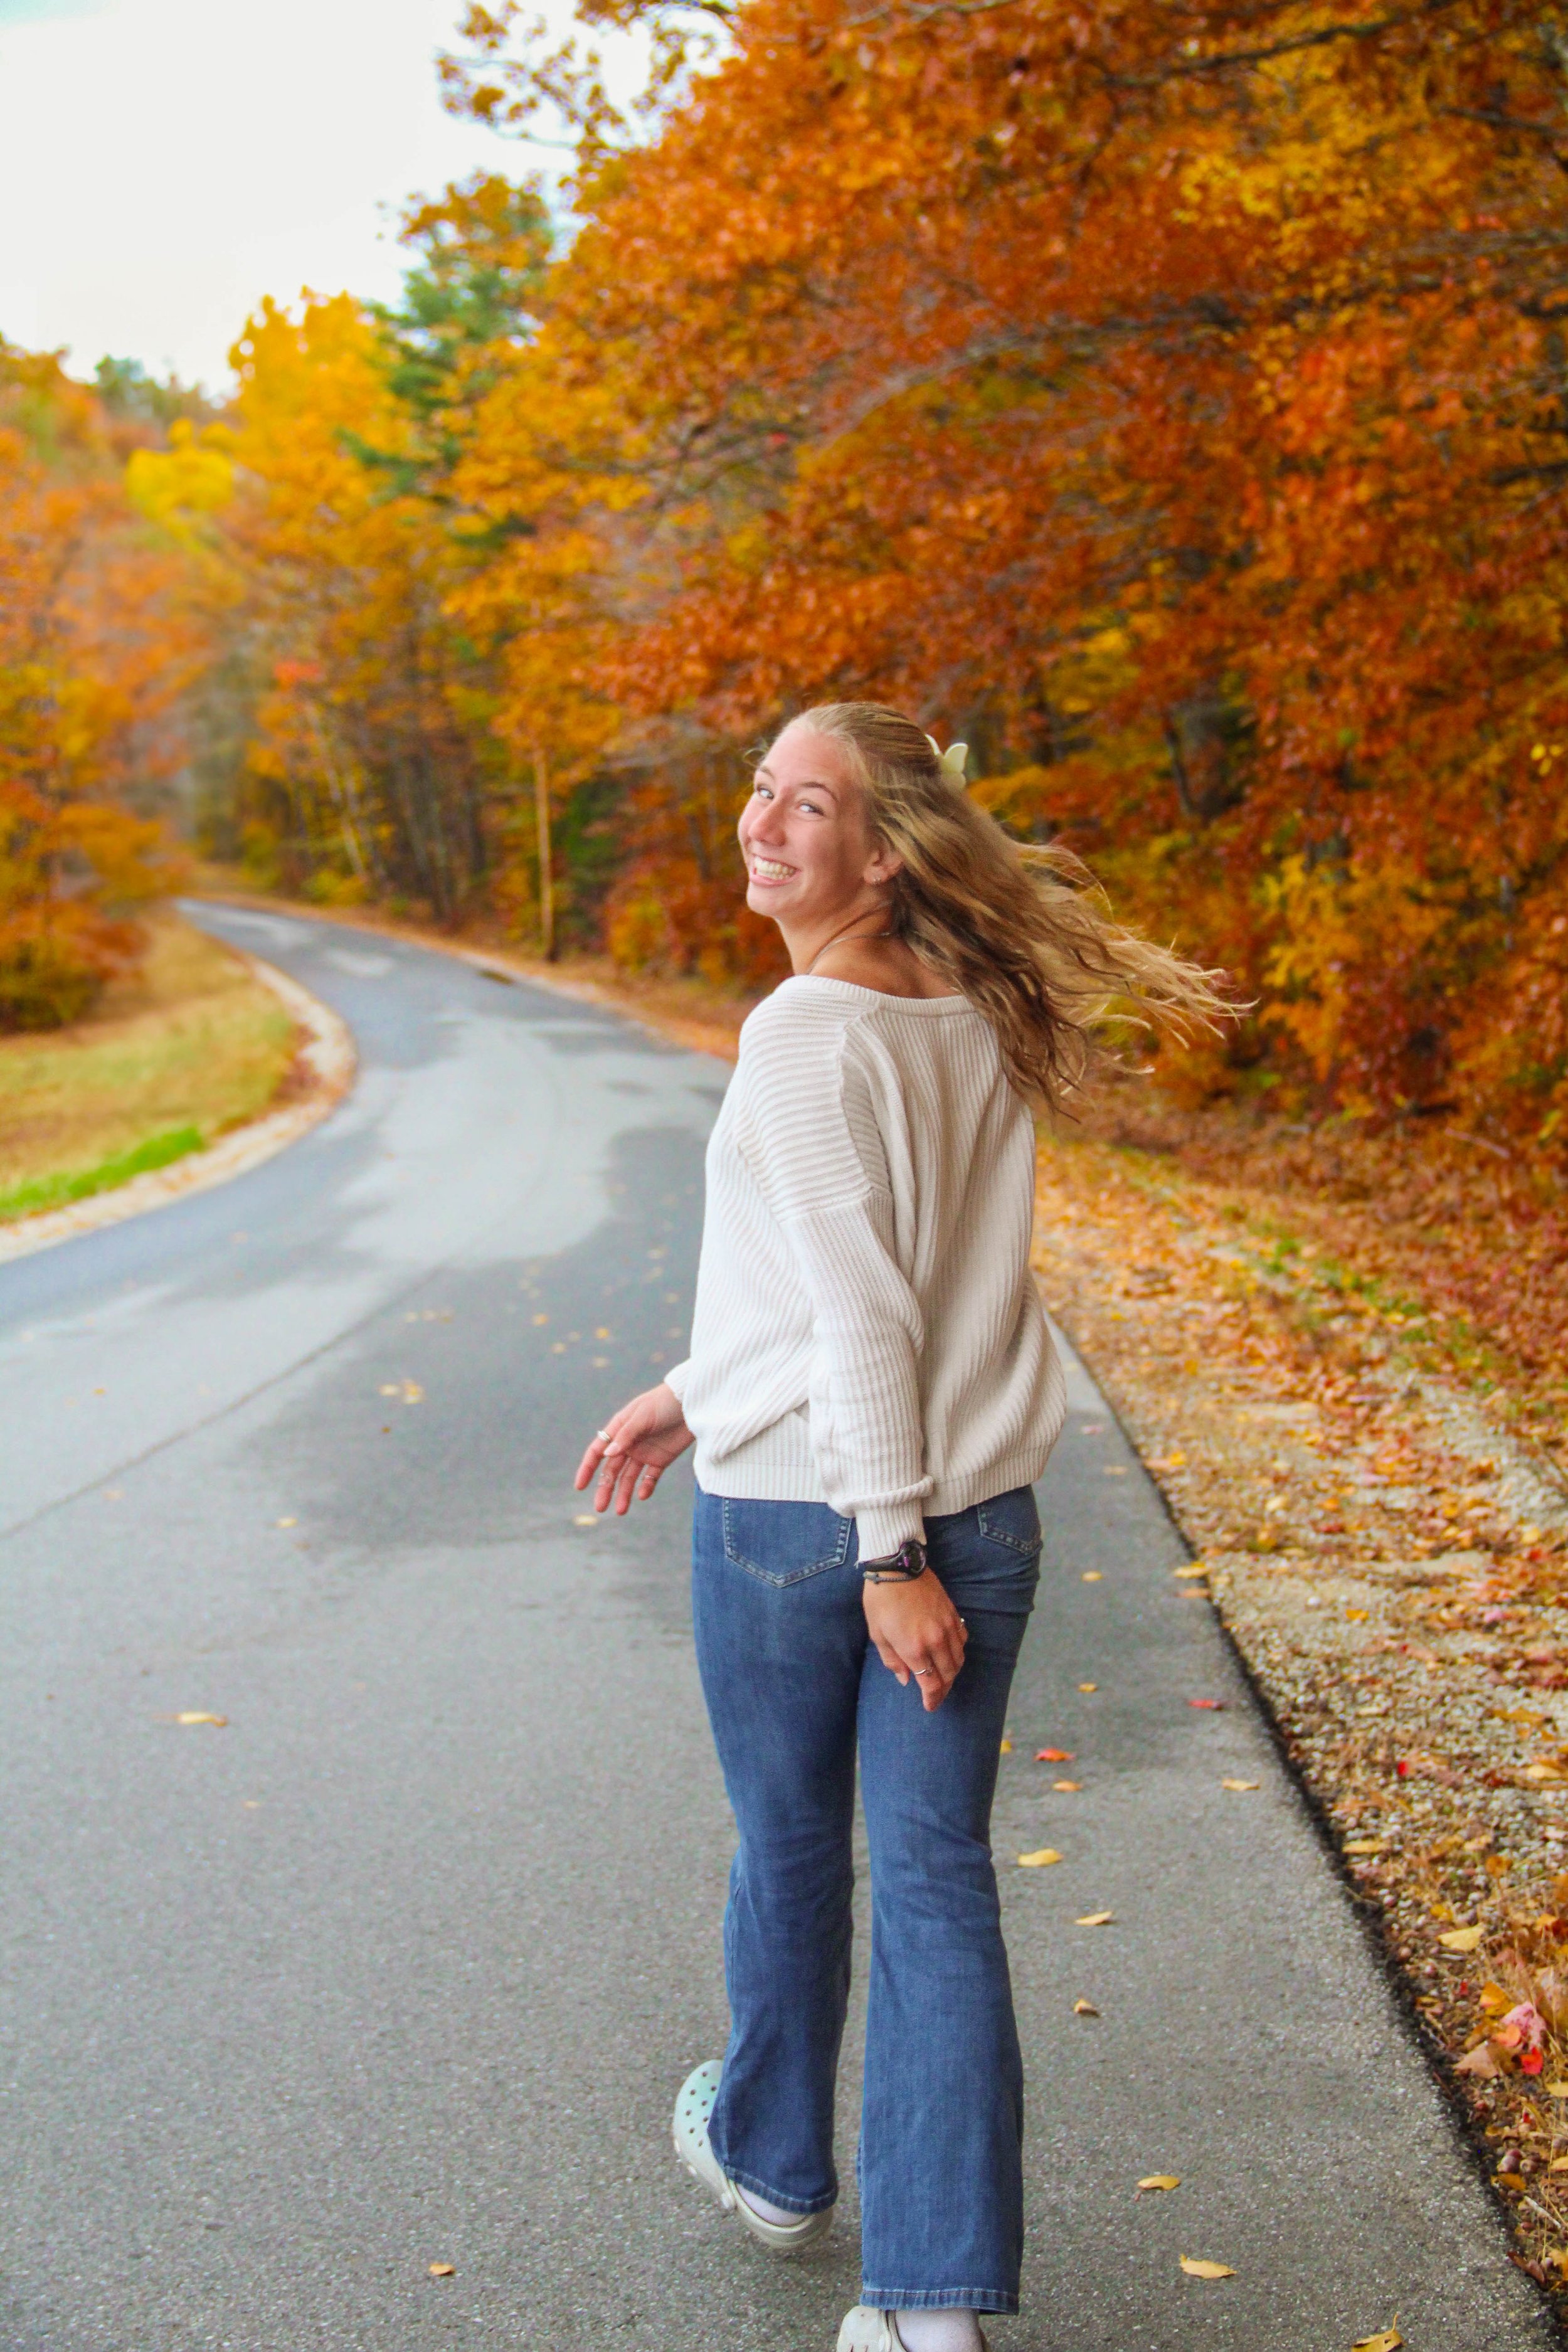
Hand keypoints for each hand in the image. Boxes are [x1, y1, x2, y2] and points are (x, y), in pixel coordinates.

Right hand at [575, 1382, 693, 1513]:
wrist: (693, 1402)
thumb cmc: (664, 1403)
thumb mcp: (643, 1416)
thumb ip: (626, 1435)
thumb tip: (607, 1454)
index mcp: (618, 1429)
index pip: (598, 1452)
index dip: (587, 1469)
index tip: (580, 1486)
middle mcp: (628, 1444)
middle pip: (612, 1470)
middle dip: (605, 1488)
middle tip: (600, 1508)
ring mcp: (644, 1452)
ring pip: (629, 1477)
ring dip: (624, 1493)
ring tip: (621, 1511)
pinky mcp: (661, 1459)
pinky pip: (650, 1478)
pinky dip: (646, 1487)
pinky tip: (642, 1496)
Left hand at [863, 1571, 968, 1712]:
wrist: (897, 1566)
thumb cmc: (881, 1600)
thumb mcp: (878, 1633)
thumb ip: (892, 1660)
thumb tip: (905, 1679)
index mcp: (914, 1648)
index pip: (931, 1683)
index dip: (932, 1699)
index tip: (929, 1706)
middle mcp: (935, 1640)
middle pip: (948, 1675)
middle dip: (943, 1690)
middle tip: (936, 1696)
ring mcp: (947, 1626)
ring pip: (958, 1659)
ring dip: (952, 1673)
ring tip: (943, 1678)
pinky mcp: (953, 1613)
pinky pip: (963, 1639)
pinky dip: (958, 1652)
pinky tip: (950, 1653)